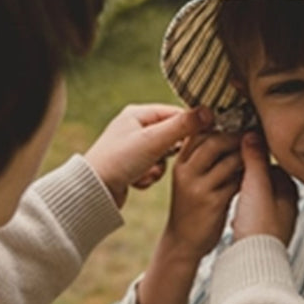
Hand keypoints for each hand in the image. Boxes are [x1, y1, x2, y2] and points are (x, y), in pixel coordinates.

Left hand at [85, 104, 208, 208]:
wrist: (93, 191)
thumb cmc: (119, 161)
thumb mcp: (154, 141)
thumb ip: (183, 126)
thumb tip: (209, 111)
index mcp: (137, 113)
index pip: (176, 113)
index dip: (191, 126)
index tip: (205, 138)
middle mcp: (134, 127)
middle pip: (171, 136)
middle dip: (171, 153)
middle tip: (166, 158)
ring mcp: (132, 148)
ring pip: (163, 156)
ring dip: (158, 167)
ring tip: (144, 172)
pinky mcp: (131, 166)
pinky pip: (153, 169)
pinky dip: (149, 177)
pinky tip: (136, 181)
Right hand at [164, 130, 244, 261]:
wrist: (184, 242)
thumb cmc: (192, 208)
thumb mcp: (190, 179)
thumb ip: (204, 157)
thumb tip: (229, 133)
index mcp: (181, 162)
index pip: (199, 131)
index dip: (221, 124)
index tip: (239, 120)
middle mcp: (186, 172)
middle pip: (214, 141)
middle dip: (238, 137)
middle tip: (255, 135)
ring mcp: (198, 188)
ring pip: (229, 160)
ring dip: (248, 156)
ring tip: (259, 155)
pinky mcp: (212, 203)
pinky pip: (236, 182)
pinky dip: (249, 177)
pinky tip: (257, 178)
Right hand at [230, 133, 297, 243]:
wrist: (253, 261)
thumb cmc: (258, 226)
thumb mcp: (256, 185)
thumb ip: (255, 159)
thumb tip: (253, 135)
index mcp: (290, 191)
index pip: (275, 163)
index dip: (256, 155)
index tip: (242, 150)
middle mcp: (288, 206)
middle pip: (267, 180)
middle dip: (251, 174)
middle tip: (235, 168)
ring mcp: (277, 221)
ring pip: (260, 197)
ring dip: (246, 192)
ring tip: (233, 189)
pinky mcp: (264, 233)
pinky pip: (254, 213)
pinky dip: (244, 209)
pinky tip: (235, 213)